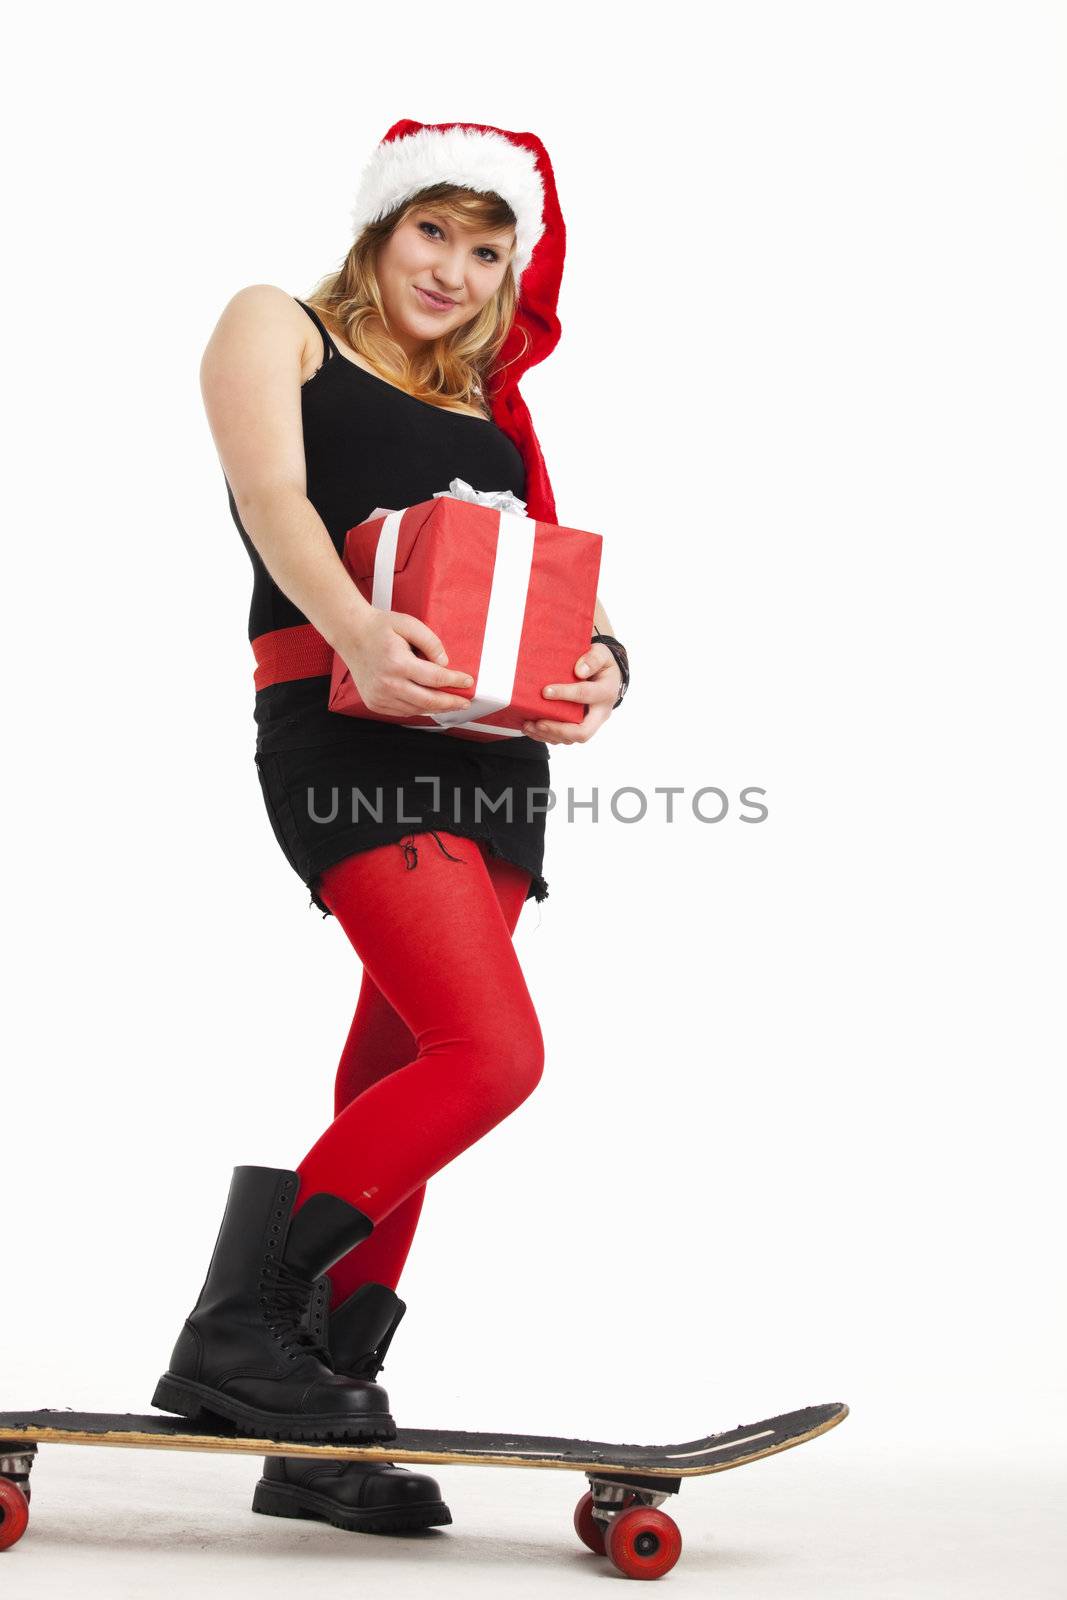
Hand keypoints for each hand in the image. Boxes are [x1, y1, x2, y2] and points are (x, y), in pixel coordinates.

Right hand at [336, 608, 474, 716]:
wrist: (350, 633)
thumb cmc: (377, 628)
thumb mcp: (408, 623)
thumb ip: (430, 641)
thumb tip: (444, 662)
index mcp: (397, 663)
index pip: (435, 678)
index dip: (455, 682)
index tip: (467, 682)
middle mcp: (387, 683)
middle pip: (428, 700)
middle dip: (450, 703)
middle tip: (464, 702)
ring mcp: (379, 696)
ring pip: (416, 709)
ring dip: (435, 708)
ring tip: (449, 703)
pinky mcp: (374, 702)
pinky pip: (402, 712)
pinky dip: (418, 709)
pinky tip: (427, 703)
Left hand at [522, 642, 621, 744]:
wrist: (607, 676)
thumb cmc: (601, 664)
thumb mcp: (601, 654)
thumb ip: (593, 658)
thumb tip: (579, 671)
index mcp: (606, 692)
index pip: (585, 695)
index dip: (565, 694)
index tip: (545, 692)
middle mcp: (600, 713)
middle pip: (583, 732)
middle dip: (558, 729)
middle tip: (538, 722)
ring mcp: (591, 723)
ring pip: (571, 739)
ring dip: (548, 735)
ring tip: (529, 726)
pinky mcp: (580, 728)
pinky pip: (564, 738)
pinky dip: (546, 736)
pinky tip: (532, 728)